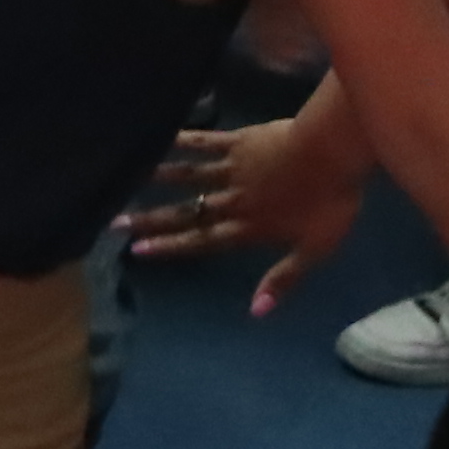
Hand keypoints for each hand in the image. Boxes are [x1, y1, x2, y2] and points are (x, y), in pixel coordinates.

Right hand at [132, 107, 369, 310]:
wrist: (332, 151)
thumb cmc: (329, 201)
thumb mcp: (315, 249)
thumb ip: (284, 278)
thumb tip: (256, 311)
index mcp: (250, 228)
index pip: (204, 240)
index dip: (171, 246)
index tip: (137, 250)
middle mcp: (234, 200)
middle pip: (188, 212)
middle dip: (152, 219)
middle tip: (116, 221)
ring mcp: (233, 168)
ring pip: (191, 176)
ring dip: (160, 179)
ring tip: (128, 177)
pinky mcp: (240, 142)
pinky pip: (206, 142)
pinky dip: (185, 140)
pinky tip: (165, 137)